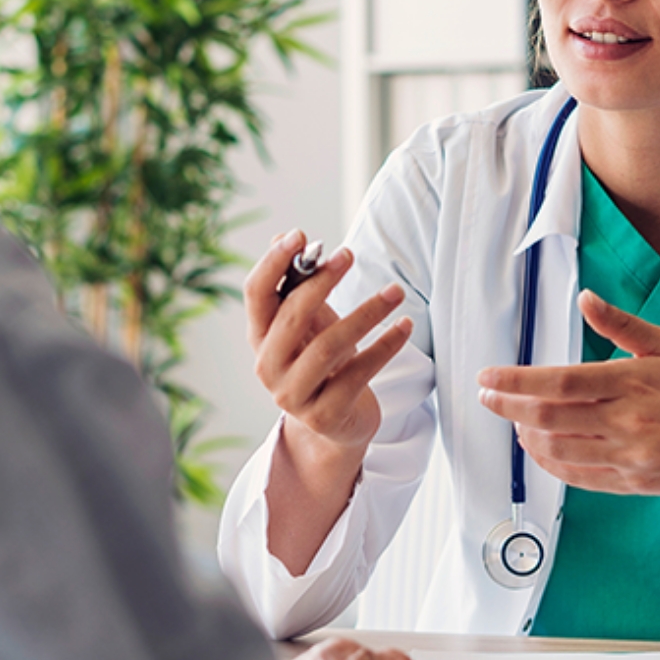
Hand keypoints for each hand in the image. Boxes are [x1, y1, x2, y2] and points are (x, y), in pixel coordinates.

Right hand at [244, 229, 411, 456]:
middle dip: (321, 282)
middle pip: (291, 316)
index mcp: (259, 337)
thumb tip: (283, 237)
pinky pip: (358, 374)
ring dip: (366, 313)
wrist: (336, 424)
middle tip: (348, 255)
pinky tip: (404, 326)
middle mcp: (268, 367)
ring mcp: (294, 395)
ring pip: (329, 346)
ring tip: (395, 292)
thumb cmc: (322, 363)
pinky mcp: (325, 415)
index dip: (273, 262)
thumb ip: (297, 285)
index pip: (255, 294)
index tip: (300, 235)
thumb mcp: (310, 323)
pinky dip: (385, 347)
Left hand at [475, 290, 659, 501]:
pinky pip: (575, 475)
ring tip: (512, 416)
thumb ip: (620, 324)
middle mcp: (627, 421)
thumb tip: (586, 299)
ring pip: (557, 449)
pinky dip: (547, 461)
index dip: (516, 380)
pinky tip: (534, 445)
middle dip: (507, 406)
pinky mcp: (629, 482)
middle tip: (486, 395)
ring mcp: (627, 456)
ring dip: (524, 434)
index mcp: (632, 382)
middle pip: (549, 417)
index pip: (561, 381)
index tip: (488, 376)